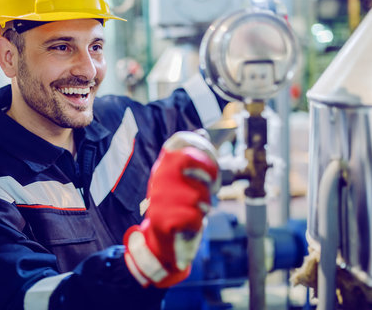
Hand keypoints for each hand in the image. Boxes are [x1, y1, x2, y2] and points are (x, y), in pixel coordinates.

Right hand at [124, 131, 218, 287]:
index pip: (181, 151)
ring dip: (203, 206)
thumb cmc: (176, 205)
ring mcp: (159, 199)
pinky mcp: (162, 219)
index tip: (212, 170)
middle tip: (210, 190)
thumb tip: (201, 132)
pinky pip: (193, 216)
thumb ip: (191, 158)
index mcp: (163, 167)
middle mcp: (158, 180)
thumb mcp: (182, 180)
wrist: (160, 239)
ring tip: (196, 210)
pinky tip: (189, 224)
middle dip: (207, 182)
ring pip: (197, 196)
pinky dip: (197, 222)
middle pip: (193, 173)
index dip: (202, 158)